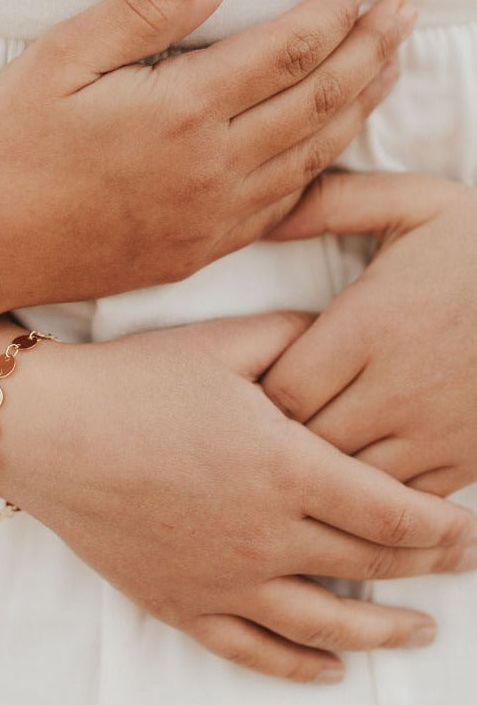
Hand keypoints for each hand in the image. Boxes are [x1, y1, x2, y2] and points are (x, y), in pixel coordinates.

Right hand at [0, 0, 415, 307]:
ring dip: (355, 110)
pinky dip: (317, 173)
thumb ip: (140, 12)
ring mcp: (207, 220)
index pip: (285, 50)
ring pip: (309, 158)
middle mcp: (209, 170)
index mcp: (178, 112)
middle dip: (368, 53)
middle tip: (400, 19)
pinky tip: (326, 152)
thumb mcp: (57, 59)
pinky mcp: (193, 252)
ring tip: (383, 73)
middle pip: (316, 102)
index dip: (331, 13)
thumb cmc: (1, 150)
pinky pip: (278, 210)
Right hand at [0, 314, 476, 681]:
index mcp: (286, 469)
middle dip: (430, 567)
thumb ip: (295, 339)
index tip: (466, 524)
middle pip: (372, 566)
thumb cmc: (131, 383)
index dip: (442, 523)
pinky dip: (301, 667)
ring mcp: (222, 580)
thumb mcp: (219, 344)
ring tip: (420, 633)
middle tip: (460, 563)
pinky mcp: (180, 603)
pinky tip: (330, 669)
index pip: (394, 512)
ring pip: (328, 625)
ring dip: (386, 632)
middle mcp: (265, 536)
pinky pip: (254, 652)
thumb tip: (344, 335)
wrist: (45, 429)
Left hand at [262, 174, 476, 496]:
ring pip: (348, 479)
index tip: (249, 384)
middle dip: (277, 435)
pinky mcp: (469, 459)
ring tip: (301, 447)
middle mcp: (399, 387)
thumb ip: (333, 204)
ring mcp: (437, 431)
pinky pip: (401, 501)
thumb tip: (265, 218)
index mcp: (371, 325)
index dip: (256, 394)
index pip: (282, 388)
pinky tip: (356, 466)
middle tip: (260, 422)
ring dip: (319, 468)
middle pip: (306, 441)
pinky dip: (370, 493)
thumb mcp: (414, 203)